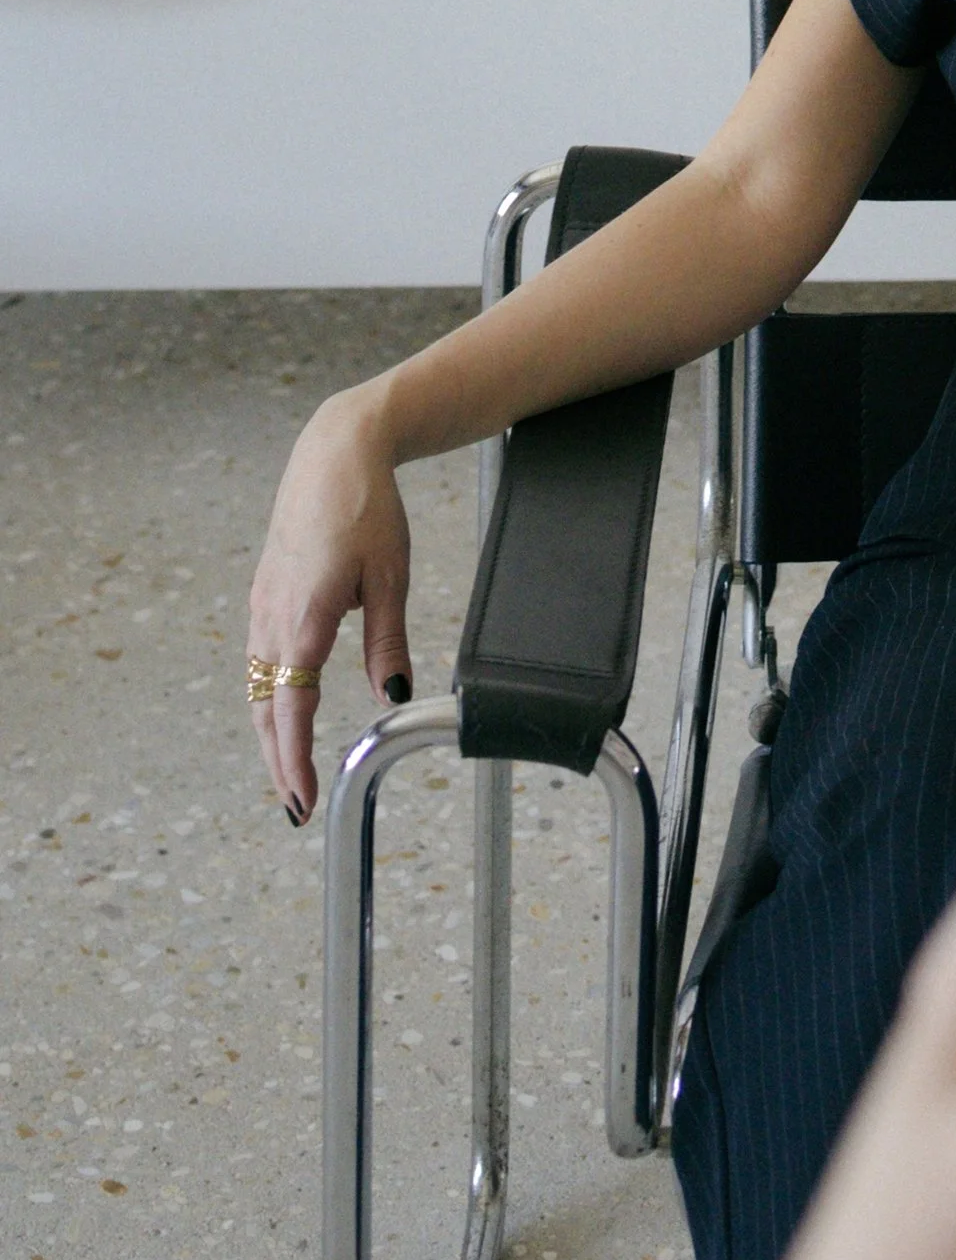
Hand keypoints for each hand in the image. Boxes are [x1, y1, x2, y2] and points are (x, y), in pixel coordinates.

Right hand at [246, 387, 414, 822]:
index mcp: (303, 618)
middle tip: (295, 806)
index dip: (295, 760)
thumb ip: (387, 641)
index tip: (301, 800)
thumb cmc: (368, 509)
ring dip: (270, 732)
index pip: (292, 709)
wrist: (335, 453)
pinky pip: (259, 659)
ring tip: (288, 772)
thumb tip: (394, 693)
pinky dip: (266, 695)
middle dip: (279, 761)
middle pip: (265, 709)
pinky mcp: (265, 593)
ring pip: (258, 687)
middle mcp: (272, 618)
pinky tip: (282, 709)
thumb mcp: (391, 576)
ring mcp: (262, 605)